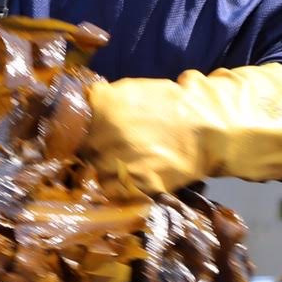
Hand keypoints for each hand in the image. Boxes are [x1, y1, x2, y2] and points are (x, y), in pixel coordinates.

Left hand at [85, 63, 281, 196]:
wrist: (212, 129)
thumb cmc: (172, 105)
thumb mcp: (132, 91)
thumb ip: (103, 101)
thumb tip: (77, 108)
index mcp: (102, 105)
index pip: (69, 121)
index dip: (72, 130)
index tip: (76, 134)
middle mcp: (104, 133)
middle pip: (80, 148)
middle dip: (88, 148)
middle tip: (103, 149)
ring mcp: (118, 160)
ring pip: (94, 170)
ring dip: (102, 168)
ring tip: (119, 163)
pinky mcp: (136, 183)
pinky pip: (111, 190)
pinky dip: (116, 186)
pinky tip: (128, 177)